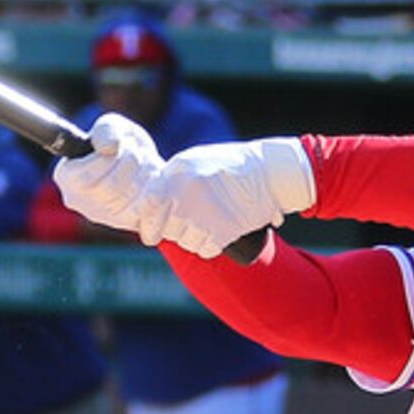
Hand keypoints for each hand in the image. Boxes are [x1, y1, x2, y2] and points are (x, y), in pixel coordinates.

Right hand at [53, 111, 162, 233]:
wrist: (145, 165)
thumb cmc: (122, 145)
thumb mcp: (113, 127)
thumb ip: (107, 130)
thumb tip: (108, 147)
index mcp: (67, 177)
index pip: (85, 178)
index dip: (109, 159)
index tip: (120, 145)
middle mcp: (81, 202)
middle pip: (110, 189)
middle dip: (132, 163)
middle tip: (138, 152)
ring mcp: (105, 217)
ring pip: (131, 200)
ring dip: (147, 173)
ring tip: (148, 162)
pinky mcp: (129, 224)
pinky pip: (147, 214)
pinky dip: (159, 193)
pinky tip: (159, 179)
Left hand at [131, 136, 315, 259]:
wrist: (269, 171)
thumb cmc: (229, 167)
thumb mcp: (194, 163)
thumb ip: (169, 181)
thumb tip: (144, 209)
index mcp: (177, 172)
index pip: (147, 205)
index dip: (146, 221)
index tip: (149, 229)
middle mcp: (186, 191)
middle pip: (164, 228)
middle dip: (173, 230)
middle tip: (189, 222)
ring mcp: (204, 211)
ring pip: (184, 241)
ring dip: (194, 238)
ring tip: (209, 222)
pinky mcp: (223, 229)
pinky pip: (204, 249)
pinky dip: (211, 245)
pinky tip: (220, 230)